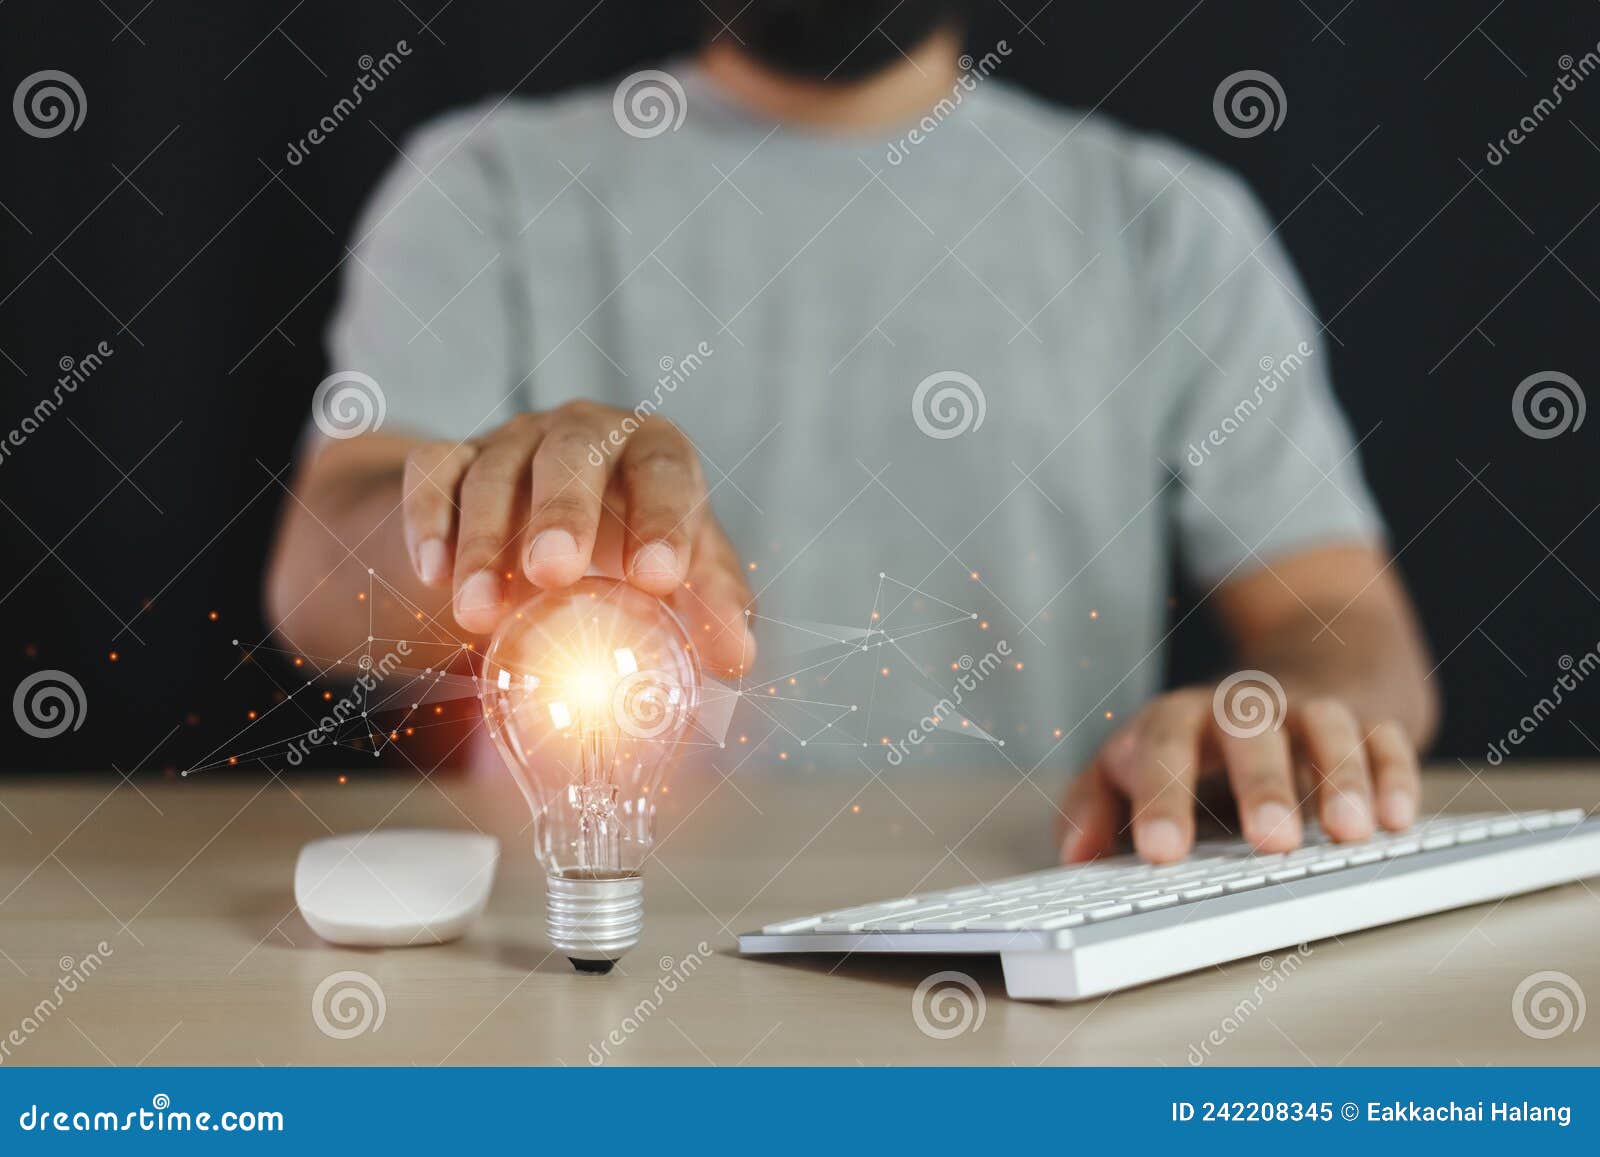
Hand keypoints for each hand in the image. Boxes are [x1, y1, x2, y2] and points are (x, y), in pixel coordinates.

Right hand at [399, 402, 755, 673]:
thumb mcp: (681, 570)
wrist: (540, 526)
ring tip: (480, 616)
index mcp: (652, 451)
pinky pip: (432, 475)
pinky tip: (431, 575)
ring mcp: (512, 440)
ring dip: (485, 544)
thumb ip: (711, 606)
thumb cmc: (631, 548)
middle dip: (563, 511)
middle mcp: (584, 432)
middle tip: (554, 574)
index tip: (657, 579)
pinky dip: (428, 522)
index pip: (665, 469)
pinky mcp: (451, 459)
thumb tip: (737, 658)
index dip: (663, 517)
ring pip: (493, 471)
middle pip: (572, 453)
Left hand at [1058, 684, 1419, 863]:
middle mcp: (1243, 707)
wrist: (1297, 668)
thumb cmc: (1201, 740)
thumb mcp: (1133, 761)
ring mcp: (1307, 709)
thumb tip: (1074, 856)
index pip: (1162, 744)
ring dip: (1339, 777)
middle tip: (1270, 843)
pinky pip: (1384, 737)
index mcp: (1178, 718)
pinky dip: (1393, 774)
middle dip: (1261, 785)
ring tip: (1349, 835)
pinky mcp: (1365, 719)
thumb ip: (1095, 803)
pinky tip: (1397, 820)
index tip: (1160, 854)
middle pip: (1250, 730)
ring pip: (1325, 727)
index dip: (1161, 797)